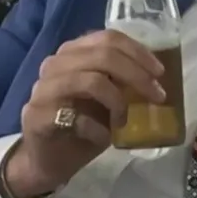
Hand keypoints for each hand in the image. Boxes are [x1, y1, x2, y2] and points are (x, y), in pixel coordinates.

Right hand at [6, 30, 165, 197]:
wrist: (47, 160)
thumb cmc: (82, 125)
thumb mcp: (107, 98)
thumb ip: (122, 81)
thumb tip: (155, 76)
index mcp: (73, 53)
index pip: (108, 38)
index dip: (138, 52)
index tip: (159, 72)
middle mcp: (56, 64)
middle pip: (103, 55)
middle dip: (137, 75)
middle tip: (157, 96)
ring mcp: (44, 89)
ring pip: (92, 81)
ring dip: (118, 102)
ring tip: (124, 121)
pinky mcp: (37, 116)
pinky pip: (77, 118)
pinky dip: (98, 130)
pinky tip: (104, 138)